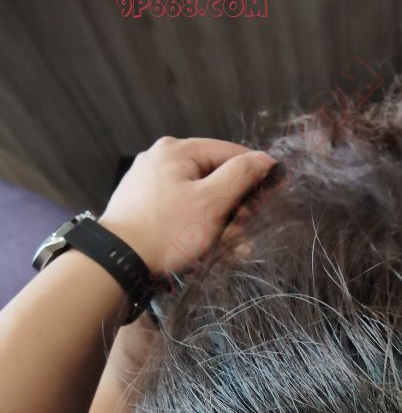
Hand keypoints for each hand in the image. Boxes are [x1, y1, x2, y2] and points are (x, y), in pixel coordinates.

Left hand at [99, 136, 276, 274]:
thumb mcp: (211, 202)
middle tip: (243, 231)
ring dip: (219, 223)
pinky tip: (204, 249)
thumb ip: (241, 176)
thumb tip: (265, 159)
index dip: (256, 173)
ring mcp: (150, 183)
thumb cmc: (166, 231)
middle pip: (215, 177)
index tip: (274, 195)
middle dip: (234, 206)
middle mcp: (160, 159)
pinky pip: (182, 212)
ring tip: (225, 248)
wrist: (116, 263)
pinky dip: (197, 228)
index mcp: (177, 150)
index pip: (231, 153)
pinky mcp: (144, 207)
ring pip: (200, 198)